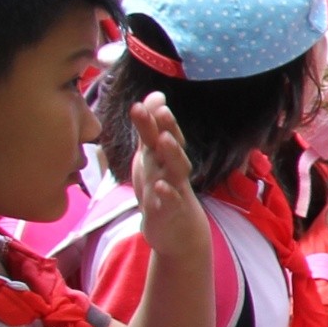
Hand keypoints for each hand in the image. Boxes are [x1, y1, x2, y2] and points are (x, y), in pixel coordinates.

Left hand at [127, 89, 207, 252]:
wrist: (177, 230)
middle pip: (173, 146)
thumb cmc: (162, 189)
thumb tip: (155, 95)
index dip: (158, 117)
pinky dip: (167, 194)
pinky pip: (171, 201)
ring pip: (177, 170)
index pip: (164, 132)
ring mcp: (174, 189)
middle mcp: (172, 169)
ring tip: (164, 140)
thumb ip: (151, 128)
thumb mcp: (152, 157)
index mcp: (165, 156)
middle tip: (163, 111)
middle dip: (168, 129)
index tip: (153, 99)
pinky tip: (160, 186)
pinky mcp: (171, 211)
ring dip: (172, 154)